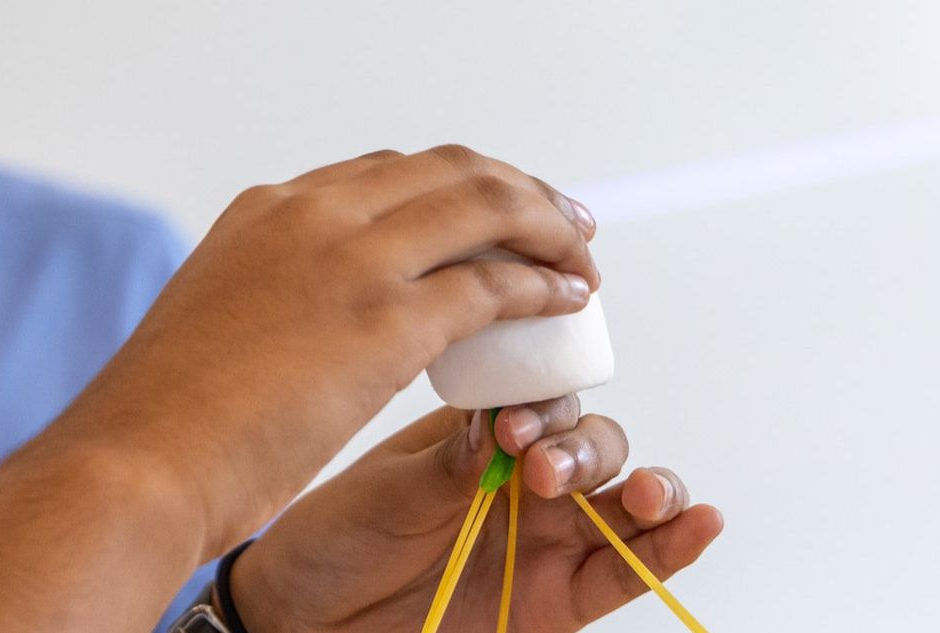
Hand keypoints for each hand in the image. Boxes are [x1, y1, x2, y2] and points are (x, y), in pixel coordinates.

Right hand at [0, 147, 607, 632]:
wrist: (137, 461)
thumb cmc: (166, 420)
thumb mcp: (218, 320)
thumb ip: (273, 298)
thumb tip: (313, 327)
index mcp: (264, 212)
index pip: (384, 174)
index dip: (454, 188)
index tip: (491, 216)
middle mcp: (310, 215)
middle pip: (447, 170)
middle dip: (518, 190)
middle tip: (562, 224)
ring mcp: (350, 260)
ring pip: (486, 205)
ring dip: (548, 226)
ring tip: (580, 258)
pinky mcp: (385, 320)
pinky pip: (496, 285)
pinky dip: (543, 287)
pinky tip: (564, 303)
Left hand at [232, 400, 725, 632]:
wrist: (309, 613)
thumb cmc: (336, 539)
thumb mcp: (388, 489)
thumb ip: (454, 459)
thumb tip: (503, 416)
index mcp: (482, 435)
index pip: (543, 397)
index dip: (543, 404)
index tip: (513, 424)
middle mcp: (525, 478)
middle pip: (592, 442)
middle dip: (582, 448)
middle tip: (541, 468)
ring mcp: (547, 536)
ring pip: (624, 502)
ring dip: (646, 489)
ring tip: (643, 494)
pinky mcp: (560, 596)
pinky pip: (625, 570)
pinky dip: (669, 549)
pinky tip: (699, 523)